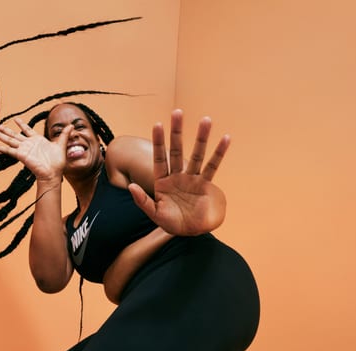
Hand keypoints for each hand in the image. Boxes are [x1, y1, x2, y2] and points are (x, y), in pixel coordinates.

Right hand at [0, 118, 71, 181]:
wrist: (53, 173)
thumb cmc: (58, 162)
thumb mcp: (61, 145)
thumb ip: (64, 135)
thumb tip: (72, 126)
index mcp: (37, 140)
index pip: (27, 130)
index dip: (21, 124)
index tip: (15, 119)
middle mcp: (29, 144)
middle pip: (15, 135)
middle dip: (6, 131)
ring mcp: (24, 149)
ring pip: (10, 140)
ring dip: (1, 136)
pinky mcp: (20, 155)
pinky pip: (8, 150)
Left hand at [128, 110, 228, 234]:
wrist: (192, 232)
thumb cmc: (172, 224)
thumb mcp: (155, 214)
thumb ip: (143, 201)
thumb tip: (130, 186)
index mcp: (162, 182)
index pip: (159, 159)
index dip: (158, 142)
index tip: (158, 124)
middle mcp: (177, 177)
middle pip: (176, 151)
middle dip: (176, 132)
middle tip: (177, 112)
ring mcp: (192, 179)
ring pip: (197, 155)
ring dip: (201, 138)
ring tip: (206, 119)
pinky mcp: (206, 185)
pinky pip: (213, 167)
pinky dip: (219, 153)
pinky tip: (225, 138)